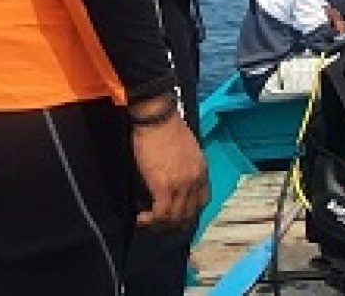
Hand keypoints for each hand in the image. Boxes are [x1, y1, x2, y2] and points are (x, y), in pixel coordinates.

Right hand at [131, 111, 208, 229]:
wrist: (157, 119)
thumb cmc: (168, 128)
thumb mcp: (188, 149)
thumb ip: (187, 167)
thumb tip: (176, 180)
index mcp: (202, 170)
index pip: (203, 200)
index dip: (191, 212)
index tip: (179, 215)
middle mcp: (195, 180)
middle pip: (190, 213)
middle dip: (176, 223)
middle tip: (161, 226)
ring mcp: (181, 185)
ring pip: (175, 216)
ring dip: (162, 224)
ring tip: (149, 223)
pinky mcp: (163, 186)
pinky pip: (161, 213)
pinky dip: (151, 220)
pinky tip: (142, 219)